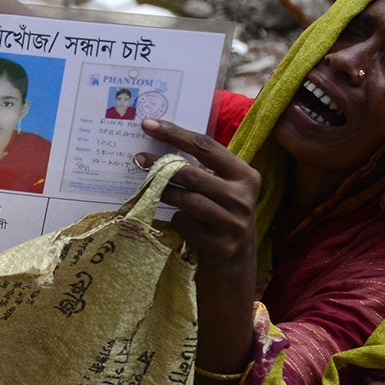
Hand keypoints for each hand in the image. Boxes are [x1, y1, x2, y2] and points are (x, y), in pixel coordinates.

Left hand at [134, 120, 261, 275]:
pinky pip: (185, 223)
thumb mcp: (221, 187)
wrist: (234, 260)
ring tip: (156, 191)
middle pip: (192, 173)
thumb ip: (202, 168)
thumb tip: (159, 139)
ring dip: (165, 194)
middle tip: (138, 159)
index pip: (206, 146)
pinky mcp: (221, 245)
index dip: (175, 133)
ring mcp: (234, 223)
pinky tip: (183, 224)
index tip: (148, 124)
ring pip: (187, 200)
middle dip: (161, 165)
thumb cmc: (220, 214)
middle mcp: (244, 197)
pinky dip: (177, 221)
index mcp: (246, 175)